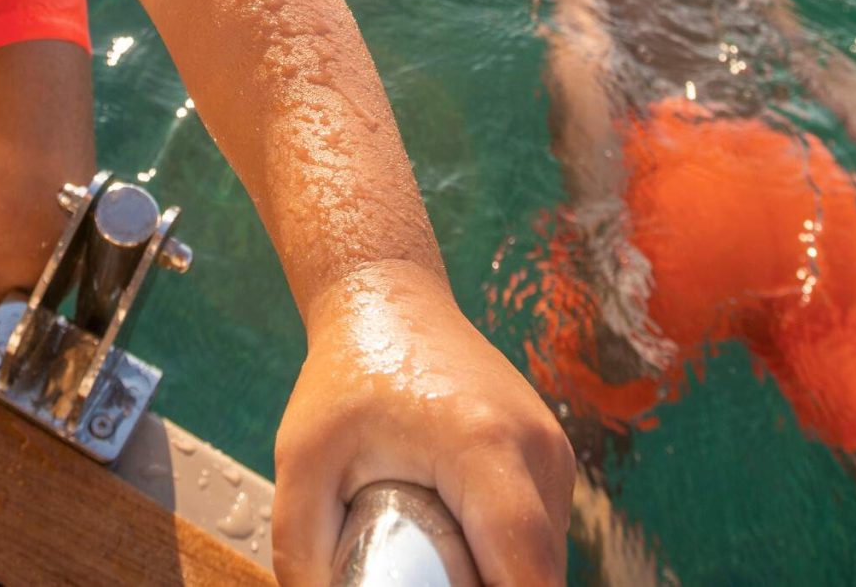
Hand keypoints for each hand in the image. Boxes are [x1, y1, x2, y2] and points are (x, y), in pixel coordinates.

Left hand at [273, 261, 573, 586]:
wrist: (391, 298)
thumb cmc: (347, 373)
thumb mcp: (303, 459)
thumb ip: (302, 545)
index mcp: (483, 446)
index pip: (525, 569)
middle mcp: (536, 447)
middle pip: (541, 573)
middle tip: (424, 576)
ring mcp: (552, 449)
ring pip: (546, 557)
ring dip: (500, 574)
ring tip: (433, 556)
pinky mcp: (550, 454)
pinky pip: (542, 531)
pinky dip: (507, 552)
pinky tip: (454, 537)